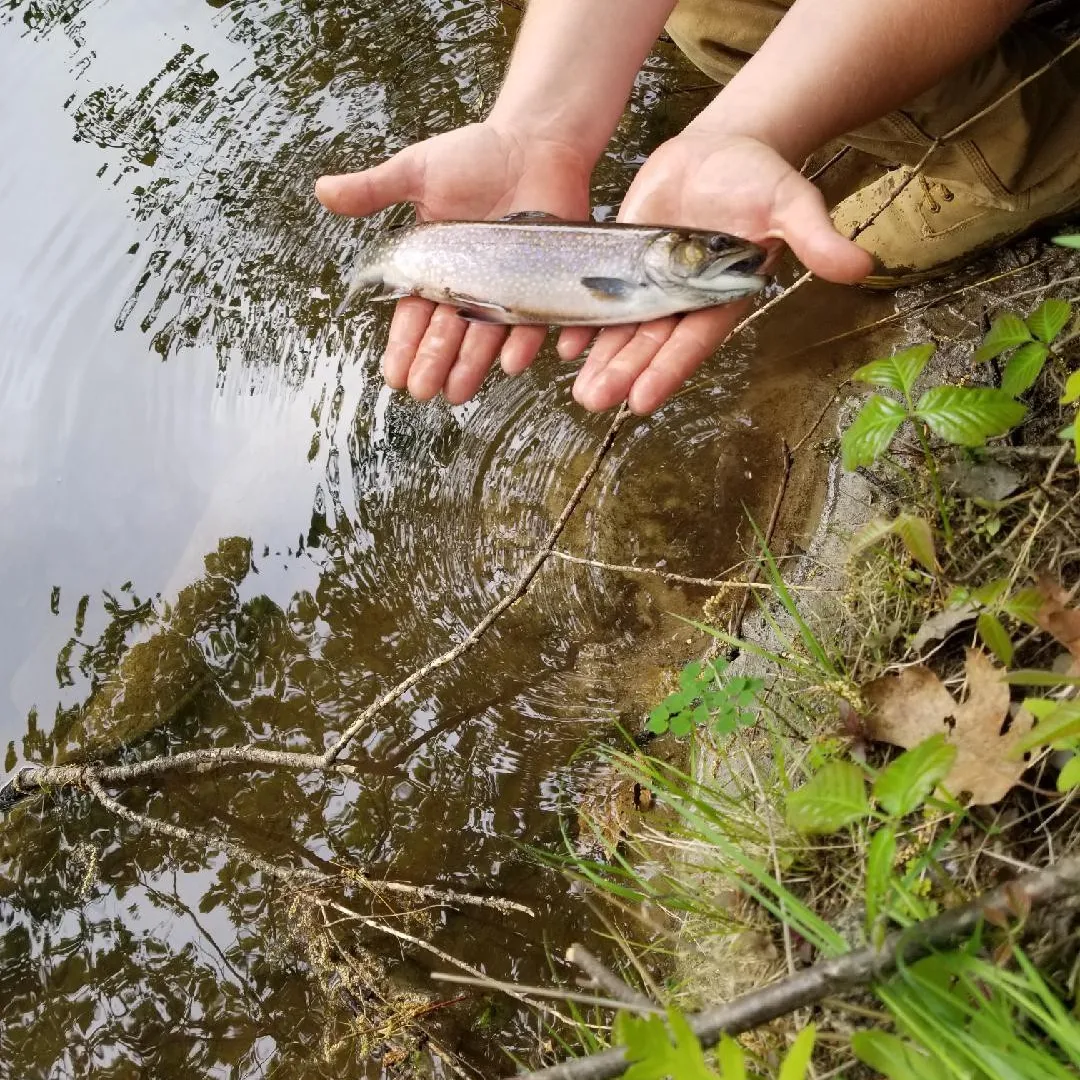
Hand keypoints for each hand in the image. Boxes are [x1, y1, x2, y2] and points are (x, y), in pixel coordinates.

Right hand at [315, 123, 590, 403]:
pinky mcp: (543, 286)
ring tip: (457, 392)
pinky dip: (525, 342)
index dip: (403, 345)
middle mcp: (469, 286)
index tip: (393, 374)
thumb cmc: (477, 156)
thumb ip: (374, 189)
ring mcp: (507, 290)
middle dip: (433, 362)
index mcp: (435, 268)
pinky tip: (512, 363)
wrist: (535, 142)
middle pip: (447, 333)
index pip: (414, 315)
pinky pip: (534, 320)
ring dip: (472, 365)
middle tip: (422, 390)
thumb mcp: (418, 171)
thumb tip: (322, 191)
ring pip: (485, 336)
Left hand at [560, 133, 873, 414]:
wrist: (722, 148)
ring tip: (579, 392)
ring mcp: (653, 284)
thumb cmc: (761, 177)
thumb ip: (815, 237)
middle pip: (650, 344)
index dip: (666, 370)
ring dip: (602, 360)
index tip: (641, 401)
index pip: (691, 341)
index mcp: (721, 297)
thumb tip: (861, 267)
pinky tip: (562, 344)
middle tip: (593, 403)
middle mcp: (684, 300)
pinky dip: (584, 320)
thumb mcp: (790, 202)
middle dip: (622, 373)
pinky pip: (602, 297)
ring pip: (624, 330)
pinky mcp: (626, 263)